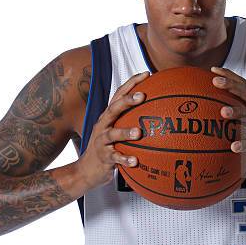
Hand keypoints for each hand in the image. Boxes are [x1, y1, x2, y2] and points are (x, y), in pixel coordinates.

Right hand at [76, 71, 148, 190]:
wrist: (86, 170)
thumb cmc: (108, 148)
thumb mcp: (117, 132)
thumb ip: (132, 122)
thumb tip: (160, 113)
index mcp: (108, 117)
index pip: (119, 95)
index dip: (131, 83)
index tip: (147, 74)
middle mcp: (103, 125)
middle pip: (113, 109)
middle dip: (127, 101)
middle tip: (142, 96)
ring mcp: (102, 141)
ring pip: (112, 134)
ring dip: (125, 132)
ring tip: (138, 132)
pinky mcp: (103, 157)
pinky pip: (115, 158)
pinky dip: (125, 159)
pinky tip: (135, 161)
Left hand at [211, 67, 245, 175]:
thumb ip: (236, 112)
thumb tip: (210, 106)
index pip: (243, 86)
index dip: (230, 76)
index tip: (213, 70)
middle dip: (231, 86)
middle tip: (214, 82)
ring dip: (238, 112)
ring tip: (223, 112)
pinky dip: (245, 144)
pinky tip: (233, 146)